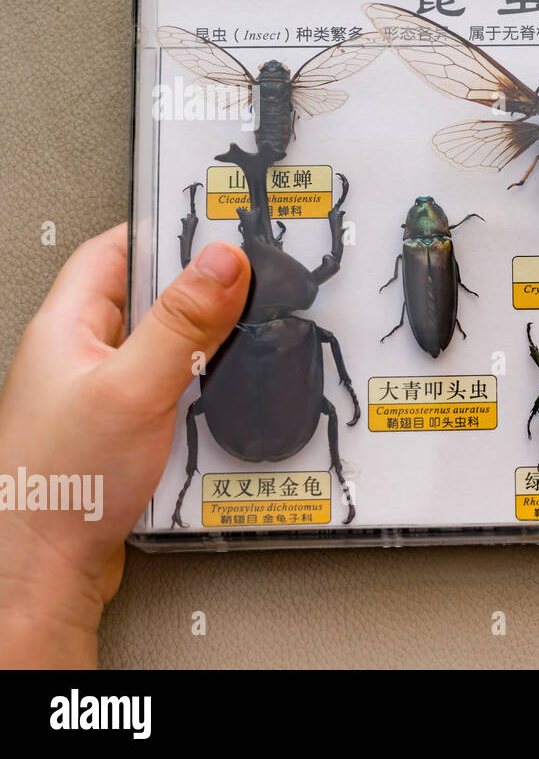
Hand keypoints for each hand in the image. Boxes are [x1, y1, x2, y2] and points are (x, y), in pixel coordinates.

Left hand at [0, 223, 248, 667]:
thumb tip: (221, 260)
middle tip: (242, 282)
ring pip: (162, 346)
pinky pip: (169, 390)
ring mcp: (100, 394)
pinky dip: (199, 389)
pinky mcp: (121, 431)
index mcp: (67, 326)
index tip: (212, 221)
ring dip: (201, 345)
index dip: (164, 230)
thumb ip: (183, 323)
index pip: (115, 249)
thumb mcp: (134, 386)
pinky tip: (217, 401)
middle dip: (196, 290)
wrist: (42, 571)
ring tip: (236, 341)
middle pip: (146, 297)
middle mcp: (80, 355)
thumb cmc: (59, 485)